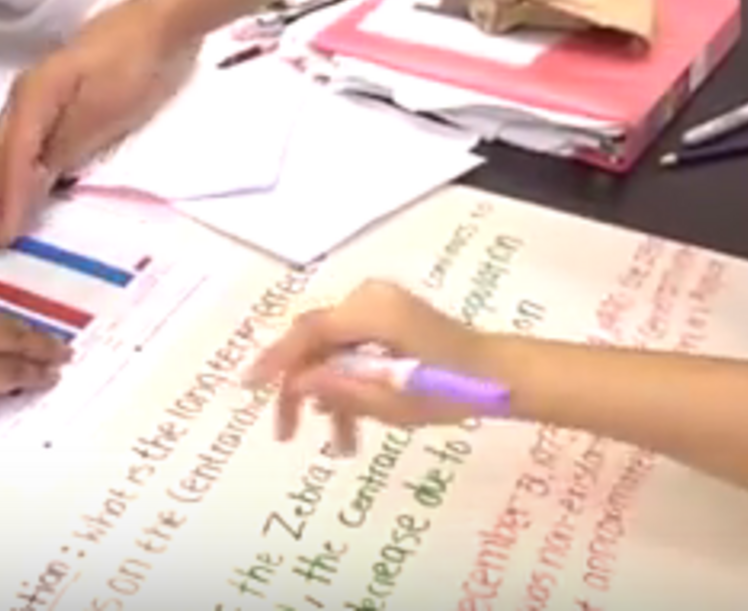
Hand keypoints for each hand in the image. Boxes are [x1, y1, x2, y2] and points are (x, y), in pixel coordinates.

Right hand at [0, 1, 195, 244]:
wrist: (157, 26)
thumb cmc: (135, 64)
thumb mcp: (105, 107)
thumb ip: (66, 142)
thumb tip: (32, 178)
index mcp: (33, 96)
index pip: (10, 156)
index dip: (5, 197)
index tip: (1, 234)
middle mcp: (22, 98)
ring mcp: (32, 101)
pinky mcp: (47, 106)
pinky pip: (16, 147)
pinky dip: (8, 177)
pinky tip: (7, 197)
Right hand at [247, 280, 507, 455]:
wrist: (499, 375)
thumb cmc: (450, 386)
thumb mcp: (391, 399)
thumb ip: (339, 389)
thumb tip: (295, 384)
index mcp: (369, 310)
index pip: (307, 332)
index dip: (275, 360)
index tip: (248, 387)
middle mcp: (369, 300)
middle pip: (314, 341)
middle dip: (299, 388)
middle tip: (286, 431)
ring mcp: (380, 310)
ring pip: (333, 352)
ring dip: (329, 397)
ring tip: (337, 447)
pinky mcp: (390, 324)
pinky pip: (353, 352)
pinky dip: (349, 385)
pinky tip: (350, 426)